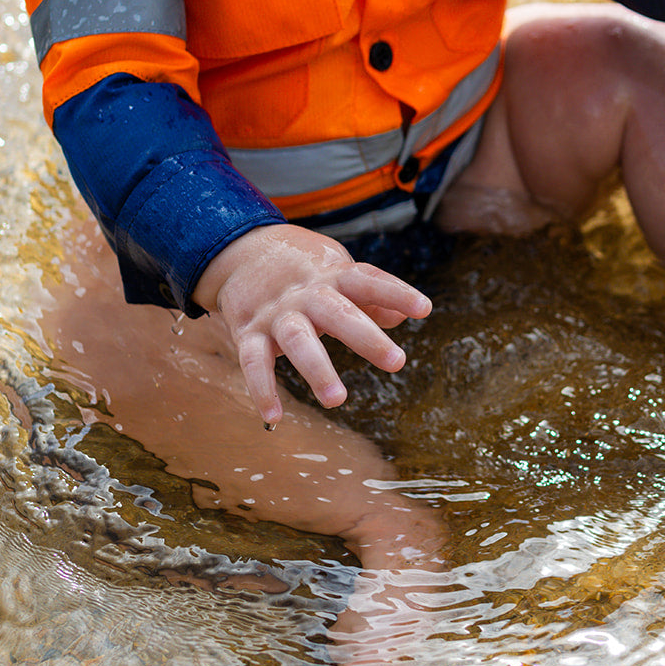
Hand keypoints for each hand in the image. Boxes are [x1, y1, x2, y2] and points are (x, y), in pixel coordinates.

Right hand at [192, 224, 431, 420]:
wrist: (239, 248)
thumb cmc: (302, 267)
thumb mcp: (336, 271)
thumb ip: (368, 296)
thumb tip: (403, 316)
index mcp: (332, 275)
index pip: (367, 280)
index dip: (396, 292)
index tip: (425, 309)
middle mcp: (305, 292)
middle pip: (338, 312)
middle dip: (366, 337)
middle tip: (397, 362)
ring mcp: (276, 312)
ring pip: (297, 338)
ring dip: (316, 369)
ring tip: (337, 400)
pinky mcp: (248, 330)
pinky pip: (254, 361)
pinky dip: (262, 389)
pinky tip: (274, 418)